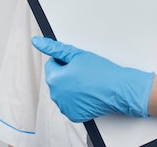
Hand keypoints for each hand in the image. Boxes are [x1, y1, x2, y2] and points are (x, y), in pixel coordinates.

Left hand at [31, 36, 154, 121]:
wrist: (118, 89)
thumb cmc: (101, 72)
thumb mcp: (76, 54)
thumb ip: (54, 48)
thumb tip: (37, 42)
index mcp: (53, 79)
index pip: (51, 65)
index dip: (65, 62)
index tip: (77, 64)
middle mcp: (55, 95)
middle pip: (56, 79)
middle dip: (66, 75)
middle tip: (83, 73)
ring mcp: (64, 107)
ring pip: (63, 91)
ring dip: (70, 87)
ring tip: (87, 83)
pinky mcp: (74, 115)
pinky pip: (70, 104)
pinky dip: (76, 99)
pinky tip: (87, 93)